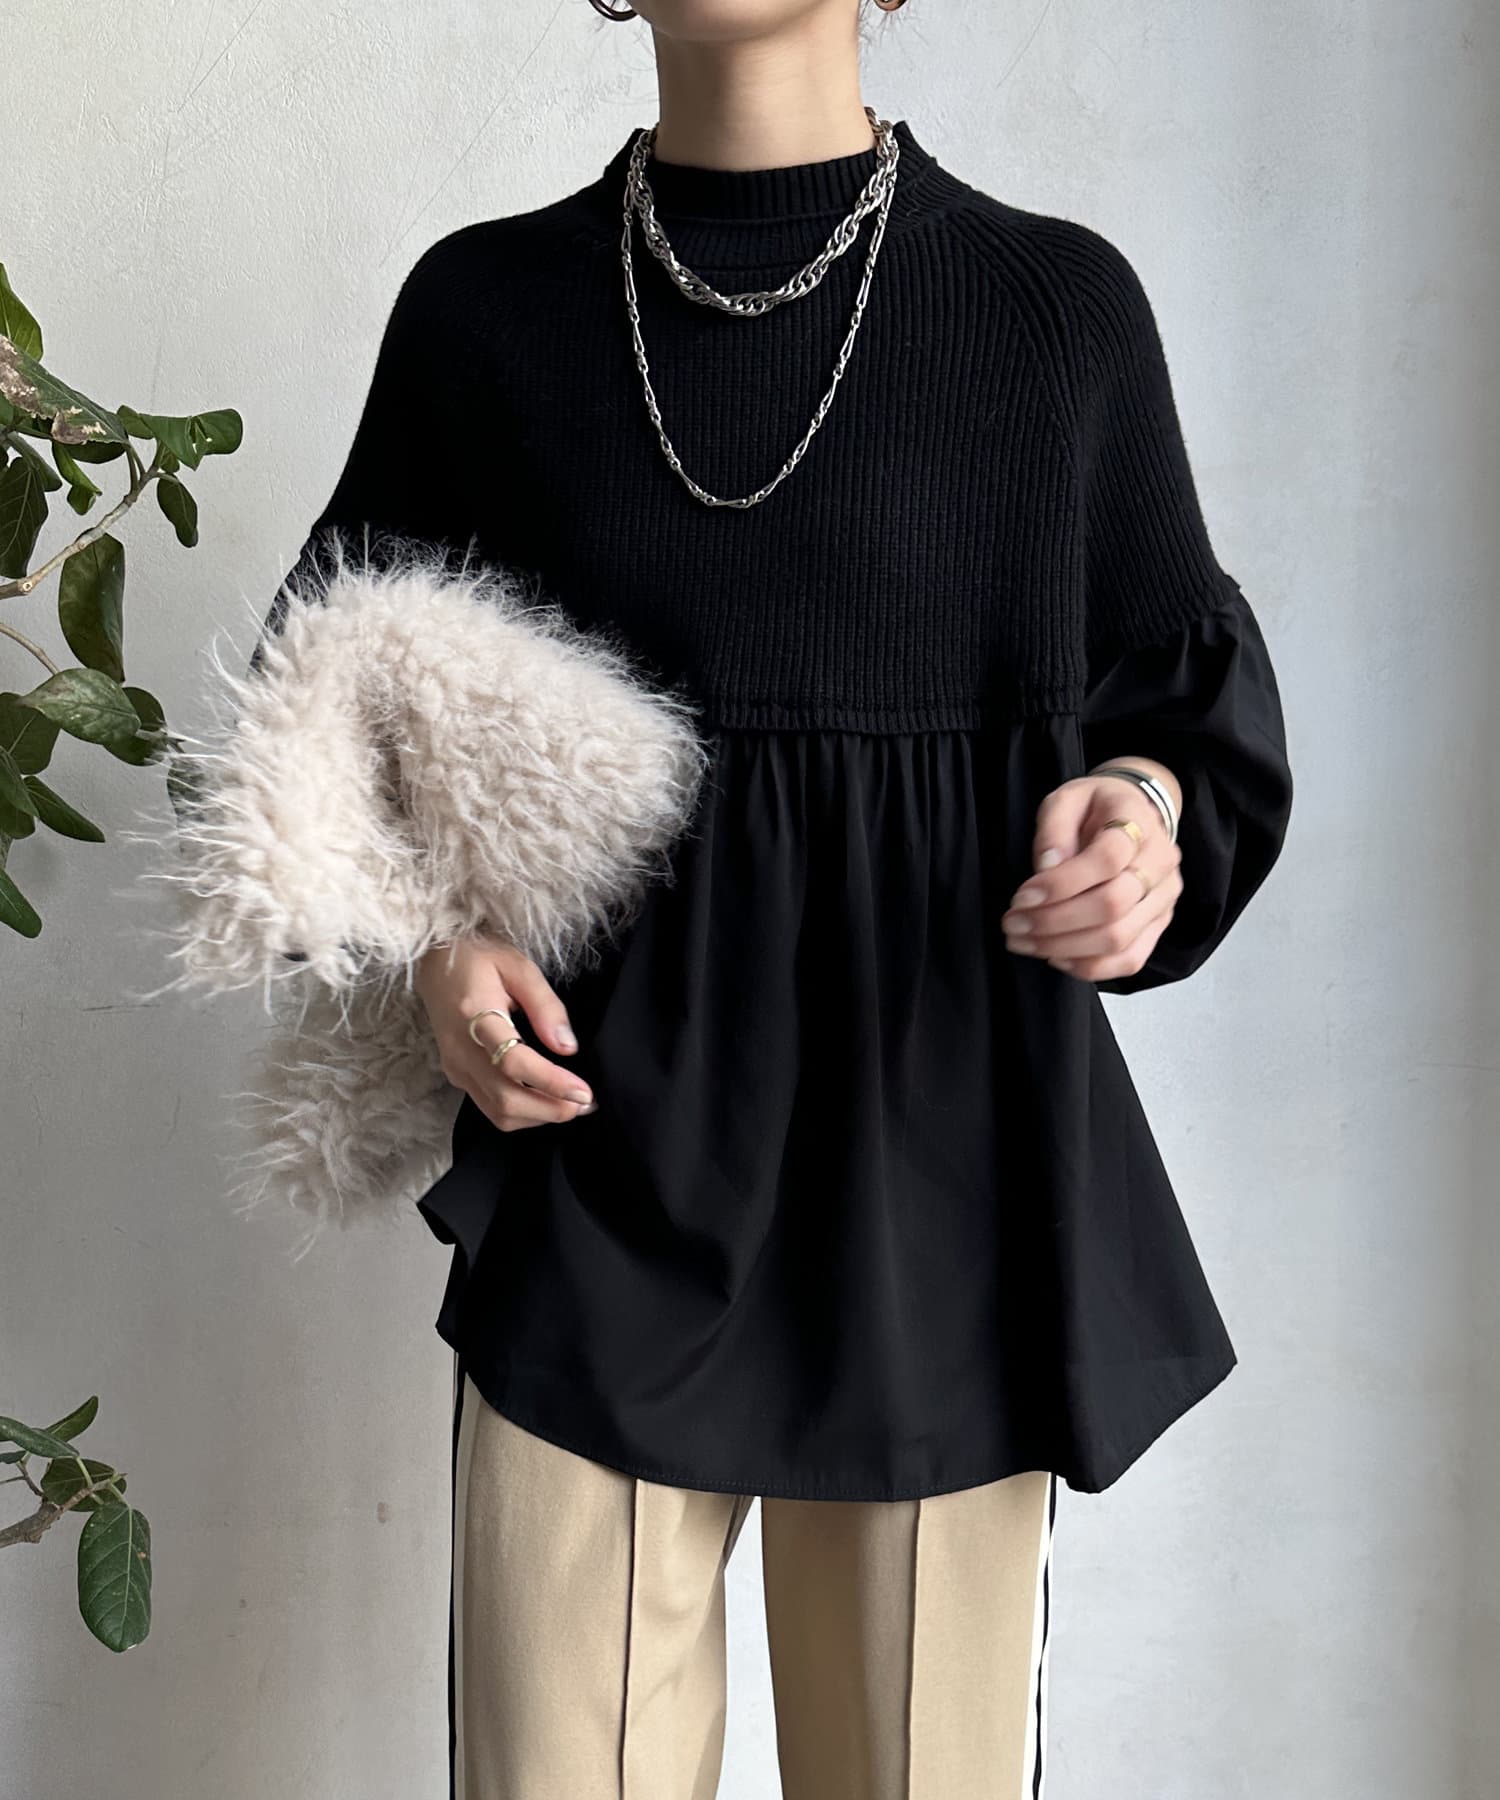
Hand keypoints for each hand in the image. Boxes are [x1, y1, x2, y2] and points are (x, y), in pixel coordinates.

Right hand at [413, 932, 596, 1131]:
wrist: (434, 962)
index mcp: (474, 1015)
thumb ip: (545, 1005)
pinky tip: (545, 1101)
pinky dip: (522, 1114)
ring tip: (572, 1105)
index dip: (551, 1082)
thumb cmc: (479, 958)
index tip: (583, 1092)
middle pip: (505, 1098)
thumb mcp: (519, 967)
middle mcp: (460, 1049)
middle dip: (550, 1109)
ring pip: (497, 1112)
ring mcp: (455, 1066)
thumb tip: (567, 1047)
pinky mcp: (456, 1075)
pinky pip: (489, 1107)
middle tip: (586, 1104)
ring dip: (538, 1117)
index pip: (513, 1062)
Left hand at [1001, 770, 1182, 981]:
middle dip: (1054, 922)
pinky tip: (1055, 957)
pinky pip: (1129, 960)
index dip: (1060, 884)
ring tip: (1023, 942)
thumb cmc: (1096, 808)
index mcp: (1138, 822)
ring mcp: (1164, 899)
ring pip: (1118, 939)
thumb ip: (1054, 829)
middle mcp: (1160, 863)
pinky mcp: (1158, 926)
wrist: (1135, 816)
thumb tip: (1047, 868)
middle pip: (1112, 906)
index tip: (1022, 896)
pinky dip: (1089, 967)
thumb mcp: (1066, 799)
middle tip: (1013, 924)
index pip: (1107, 860)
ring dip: (1063, 948)